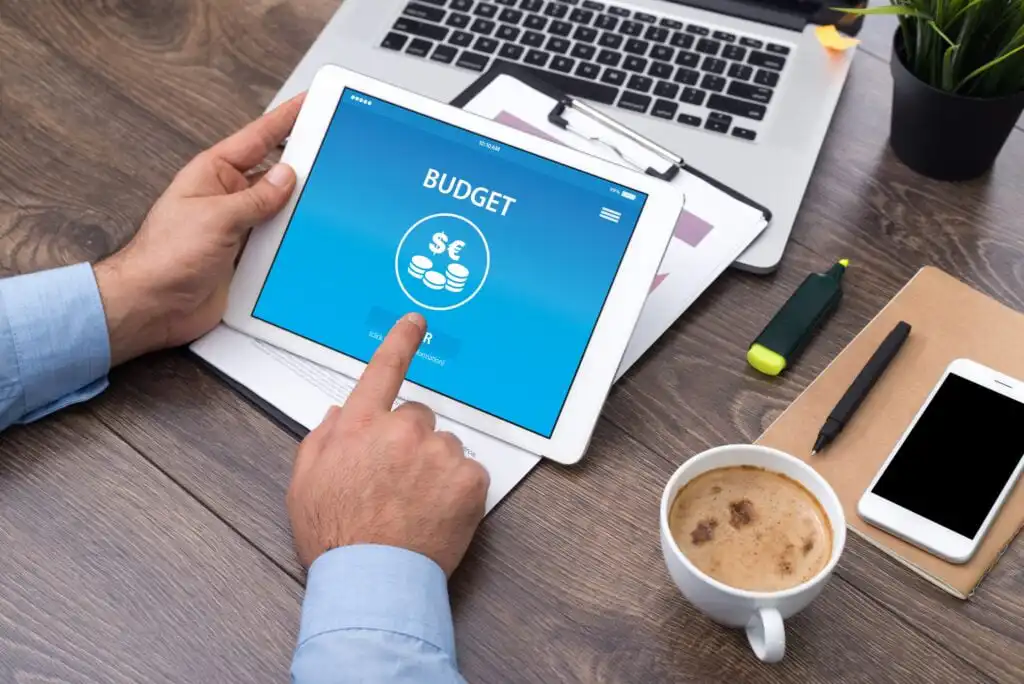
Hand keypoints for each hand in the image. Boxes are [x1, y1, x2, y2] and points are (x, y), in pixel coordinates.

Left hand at [94, 94, 304, 365]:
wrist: (152, 305)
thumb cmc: (164, 257)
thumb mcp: (216, 217)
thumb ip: (256, 197)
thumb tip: (287, 177)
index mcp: (213, 173)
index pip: (258, 138)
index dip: (285, 119)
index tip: (310, 103)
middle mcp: (228, 197)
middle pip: (274, 174)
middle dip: (302, 166)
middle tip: (334, 153)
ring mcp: (239, 228)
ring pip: (280, 211)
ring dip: (299, 210)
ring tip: (329, 200)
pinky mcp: (246, 258)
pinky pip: (278, 243)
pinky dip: (294, 241)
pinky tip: (312, 237)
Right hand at [287, 313, 489, 575]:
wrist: (372, 581)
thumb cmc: (335, 537)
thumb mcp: (305, 483)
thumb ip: (323, 440)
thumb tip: (341, 416)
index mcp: (361, 425)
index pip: (384, 370)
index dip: (401, 342)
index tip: (415, 323)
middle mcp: (402, 430)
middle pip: (419, 417)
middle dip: (412, 441)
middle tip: (398, 481)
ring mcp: (439, 454)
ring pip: (446, 447)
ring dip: (436, 467)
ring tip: (414, 505)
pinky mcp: (470, 480)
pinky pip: (469, 473)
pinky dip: (459, 491)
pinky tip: (436, 514)